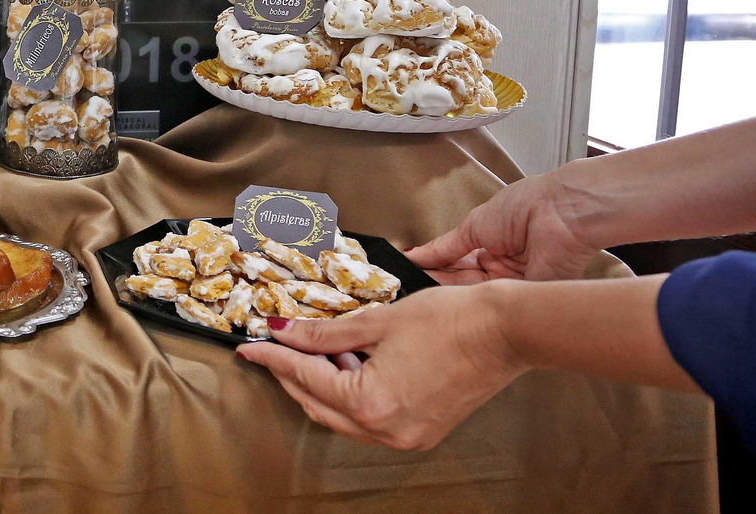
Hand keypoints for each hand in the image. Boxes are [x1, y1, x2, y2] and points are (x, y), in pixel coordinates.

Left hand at [237, 284, 522, 450]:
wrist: (506, 331)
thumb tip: (285, 332)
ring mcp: (406, 436)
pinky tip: (349, 365)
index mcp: (371, 402)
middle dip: (292, 374)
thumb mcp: (378, 321)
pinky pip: (370, 420)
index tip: (250, 345)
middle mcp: (386, 430)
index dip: (273, 357)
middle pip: (319, 405)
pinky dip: (352, 394)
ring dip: (323, 385)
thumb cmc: (450, 319)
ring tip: (315, 349)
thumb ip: (326, 333)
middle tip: (275, 345)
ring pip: (343, 417)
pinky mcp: (422, 431)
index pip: (305, 378)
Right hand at [404, 174, 600, 283]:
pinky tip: (446, 303)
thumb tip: (414, 255)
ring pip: (474, 294)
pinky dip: (470, 301)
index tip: (407, 275)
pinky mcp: (525, 297)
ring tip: (419, 294)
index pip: (455, 263)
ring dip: (449, 293)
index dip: (432, 268)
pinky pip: (494, 302)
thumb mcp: (473, 226)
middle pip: (461, 281)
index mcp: (490, 246)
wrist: (559, 211)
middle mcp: (501, 269)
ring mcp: (513, 285)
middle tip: (407, 288)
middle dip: (436, 283)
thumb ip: (444, 248)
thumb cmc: (522, 207)